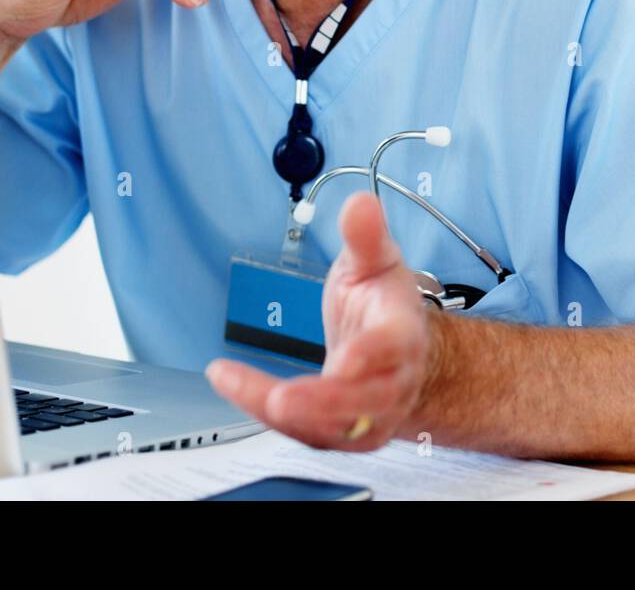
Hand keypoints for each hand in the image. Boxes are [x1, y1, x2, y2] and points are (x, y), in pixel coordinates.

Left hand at [207, 191, 430, 450]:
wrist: (400, 352)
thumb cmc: (384, 303)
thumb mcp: (376, 261)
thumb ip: (365, 236)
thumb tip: (359, 201)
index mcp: (401, 333)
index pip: (391, 347)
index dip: (370, 356)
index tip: (344, 359)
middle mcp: (391, 381)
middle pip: (365, 401)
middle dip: (324, 403)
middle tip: (280, 400)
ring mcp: (369, 415)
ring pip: (332, 426)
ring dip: (289, 414)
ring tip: (243, 389)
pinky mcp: (342, 433)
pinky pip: (306, 430)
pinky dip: (267, 410)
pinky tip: (233, 384)